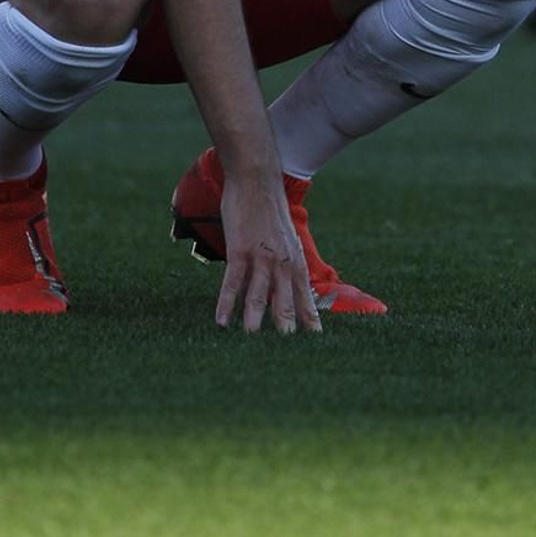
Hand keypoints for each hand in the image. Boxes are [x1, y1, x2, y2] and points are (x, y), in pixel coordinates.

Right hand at [216, 170, 321, 333]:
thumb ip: (287, 264)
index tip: (314, 345)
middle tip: (286, 356)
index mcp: (296, 262)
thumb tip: (286, 287)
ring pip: (259, 296)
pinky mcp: (240, 251)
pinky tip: (222, 322)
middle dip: (286, 329)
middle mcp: (283, 263)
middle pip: (285, 303)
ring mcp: (262, 257)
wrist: (257, 180)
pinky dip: (226, 304)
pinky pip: (232, 283)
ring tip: (253, 342)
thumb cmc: (270, 210)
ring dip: (255, 321)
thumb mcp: (287, 239)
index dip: (309, 322)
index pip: (306, 299)